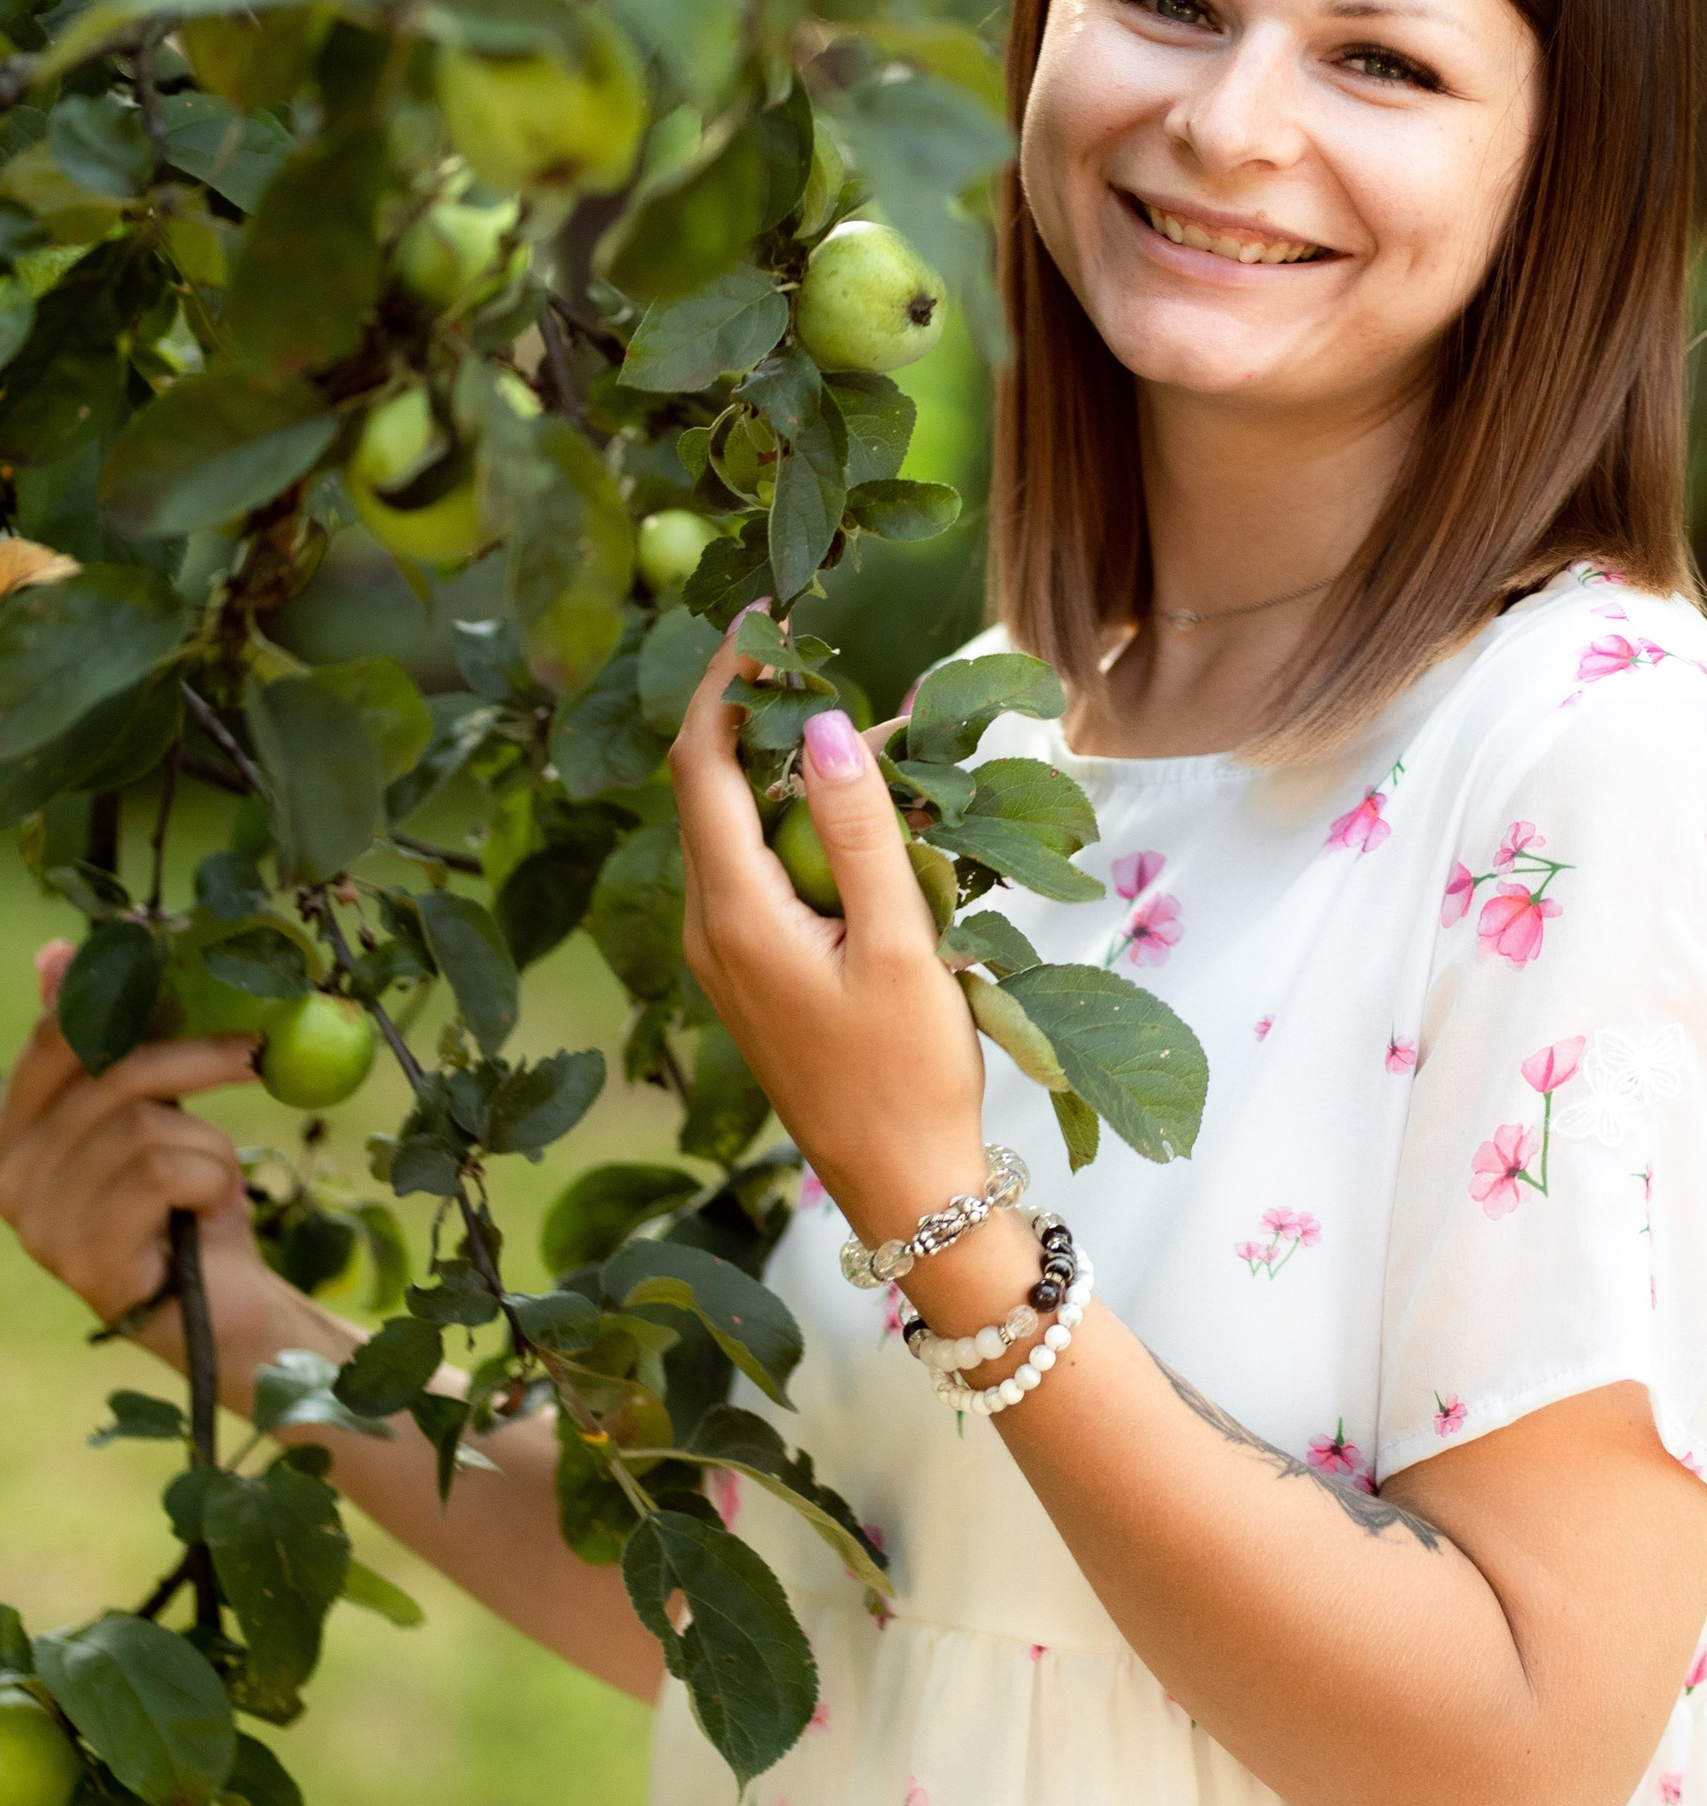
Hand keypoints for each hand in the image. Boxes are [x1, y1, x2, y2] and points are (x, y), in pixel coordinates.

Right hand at [0, 943, 285, 1396]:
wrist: (223, 1304)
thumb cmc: (184, 1198)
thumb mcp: (150, 1107)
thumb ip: (105, 1041)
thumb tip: (54, 950)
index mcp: (11, 1134)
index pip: (52, 1043)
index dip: (112, 1001)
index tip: (174, 975)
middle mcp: (8, 1180)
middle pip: (110, 1076)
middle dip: (196, 1057)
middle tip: (257, 1050)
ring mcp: (41, 1227)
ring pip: (147, 1127)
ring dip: (209, 1146)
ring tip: (213, 1179)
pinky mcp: (87, 1262)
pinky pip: (165, 1175)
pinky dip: (211, 1182)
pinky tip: (207, 1214)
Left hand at [668, 647, 991, 1254]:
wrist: (904, 1187)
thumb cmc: (908, 1072)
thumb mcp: (899, 944)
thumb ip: (860, 831)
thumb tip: (823, 724)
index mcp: (733, 913)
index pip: (700, 765)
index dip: (725, 682)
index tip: (766, 618)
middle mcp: (708, 927)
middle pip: (708, 787)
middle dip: (756, 713)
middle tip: (822, 654)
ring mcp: (723, 954)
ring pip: (736, 829)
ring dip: (785, 771)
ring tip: (865, 730)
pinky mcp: (752, 972)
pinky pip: (758, 871)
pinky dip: (799, 825)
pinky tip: (864, 816)